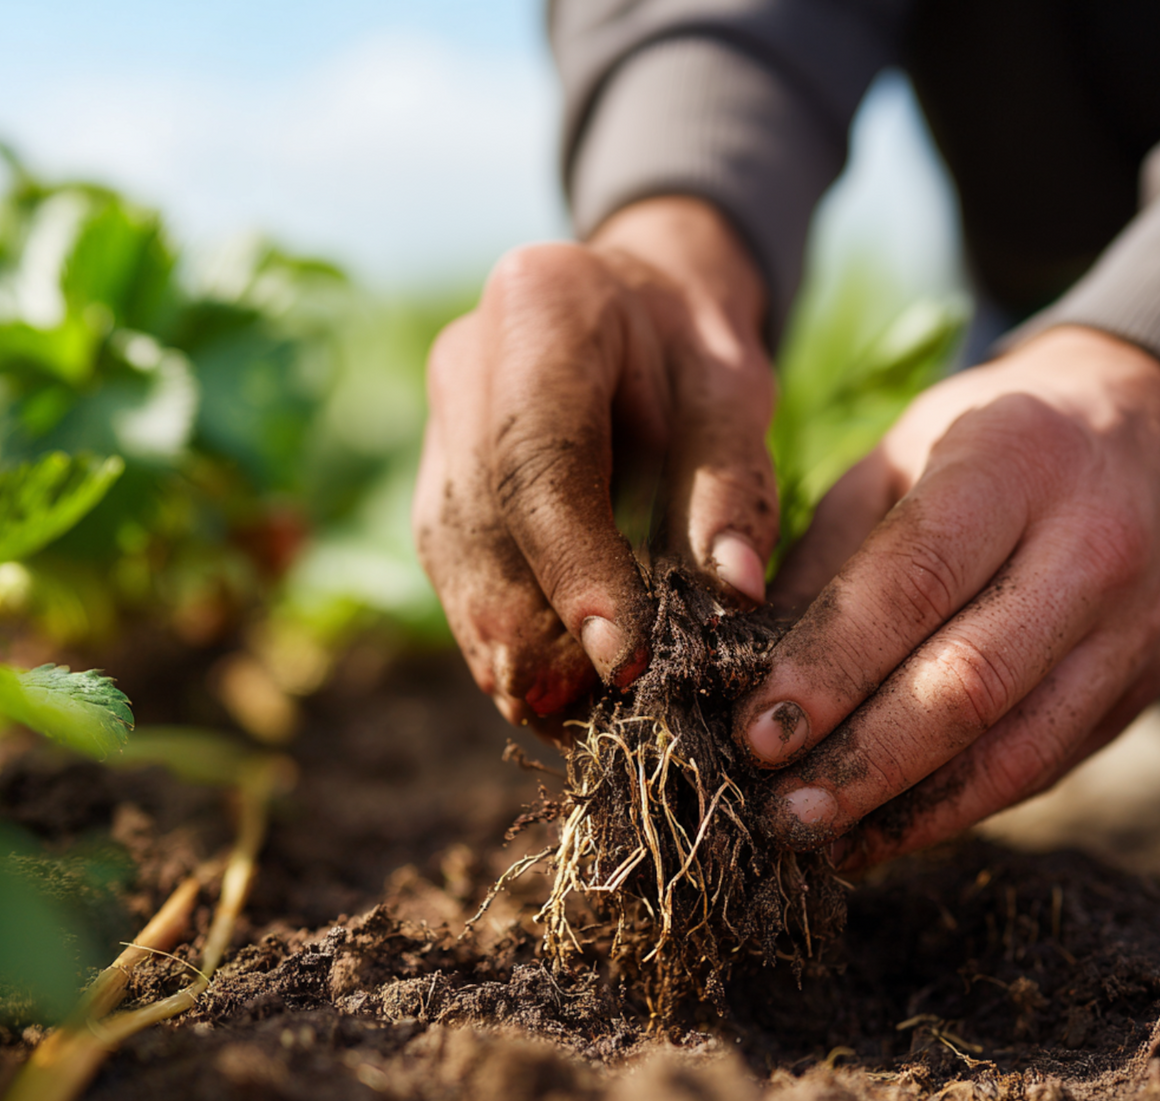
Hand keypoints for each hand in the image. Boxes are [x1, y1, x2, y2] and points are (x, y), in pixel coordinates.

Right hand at [414, 197, 778, 729]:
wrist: (628, 315)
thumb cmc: (693, 351)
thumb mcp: (736, 391)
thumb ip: (732, 483)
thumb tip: (733, 595)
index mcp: (541, 311)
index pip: (540, 463)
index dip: (577, 571)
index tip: (630, 661)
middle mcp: (464, 371)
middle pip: (484, 536)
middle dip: (548, 642)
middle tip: (627, 715)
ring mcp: (437, 438)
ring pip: (461, 578)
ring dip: (526, 661)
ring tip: (607, 715)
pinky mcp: (439, 496)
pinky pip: (462, 592)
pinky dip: (515, 650)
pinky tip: (573, 687)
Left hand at [734, 326, 1159, 868]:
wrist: (1146, 437)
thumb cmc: (984, 446)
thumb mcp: (896, 459)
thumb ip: (826, 555)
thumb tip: (743, 660)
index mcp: (1013, 461)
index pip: (913, 581)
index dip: (831, 667)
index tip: (757, 731)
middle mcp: (1088, 546)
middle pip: (969, 680)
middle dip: (862, 759)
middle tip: (776, 809)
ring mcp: (1129, 627)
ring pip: (1013, 746)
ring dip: (904, 807)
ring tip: (817, 839)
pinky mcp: (1135, 688)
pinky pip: (1039, 766)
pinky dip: (953, 809)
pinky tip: (879, 831)